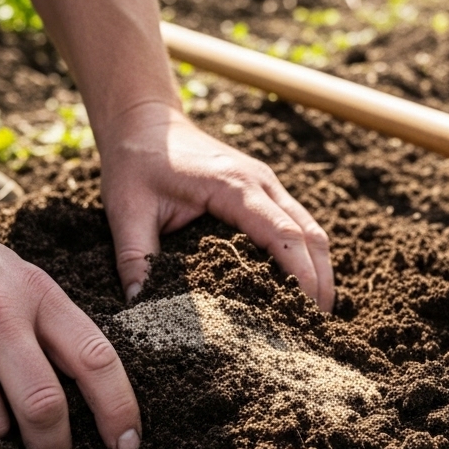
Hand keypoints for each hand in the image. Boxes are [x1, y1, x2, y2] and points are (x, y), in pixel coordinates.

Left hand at [97, 101, 333, 309]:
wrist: (144, 120)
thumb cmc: (136, 160)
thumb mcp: (126, 210)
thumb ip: (134, 258)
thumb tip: (139, 306)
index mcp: (233, 186)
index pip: (283, 234)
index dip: (301, 274)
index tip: (307, 312)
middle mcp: (261, 182)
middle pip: (311, 235)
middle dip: (321, 282)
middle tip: (317, 328)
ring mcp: (267, 184)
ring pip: (312, 229)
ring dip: (320, 270)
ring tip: (315, 314)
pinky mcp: (265, 190)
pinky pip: (299, 223)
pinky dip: (307, 255)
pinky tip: (300, 286)